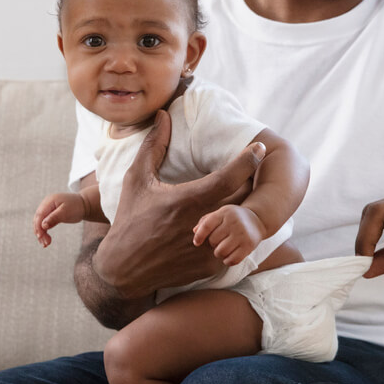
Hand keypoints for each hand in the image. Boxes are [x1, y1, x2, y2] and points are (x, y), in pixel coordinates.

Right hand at [34, 192, 86, 246]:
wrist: (83, 204)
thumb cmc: (76, 206)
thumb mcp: (66, 212)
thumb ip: (54, 218)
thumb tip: (43, 225)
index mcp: (49, 201)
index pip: (39, 215)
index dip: (38, 226)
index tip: (40, 236)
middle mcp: (46, 205)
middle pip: (38, 220)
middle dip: (40, 232)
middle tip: (45, 244)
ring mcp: (47, 210)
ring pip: (40, 223)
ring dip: (41, 234)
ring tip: (46, 244)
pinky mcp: (49, 216)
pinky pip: (44, 225)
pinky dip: (44, 232)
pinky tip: (47, 240)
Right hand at [93, 110, 264, 297]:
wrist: (124, 269)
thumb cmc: (130, 219)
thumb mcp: (136, 179)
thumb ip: (153, 145)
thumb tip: (163, 114)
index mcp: (187, 200)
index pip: (231, 177)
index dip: (249, 160)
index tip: (259, 148)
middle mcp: (201, 224)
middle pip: (244, 198)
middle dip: (251, 183)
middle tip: (254, 170)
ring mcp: (210, 248)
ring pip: (243, 223)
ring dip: (246, 207)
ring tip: (246, 194)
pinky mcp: (212, 267)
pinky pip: (235, 244)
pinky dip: (235, 231)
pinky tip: (230, 222)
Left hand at [193, 205, 264, 266]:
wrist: (258, 220)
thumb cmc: (233, 218)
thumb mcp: (220, 214)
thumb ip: (206, 221)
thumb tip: (195, 231)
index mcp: (225, 212)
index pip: (207, 226)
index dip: (199, 236)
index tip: (197, 243)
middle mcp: (234, 222)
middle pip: (213, 241)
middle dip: (213, 243)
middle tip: (220, 241)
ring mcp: (243, 234)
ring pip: (221, 252)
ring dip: (219, 253)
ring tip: (223, 248)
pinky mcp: (249, 245)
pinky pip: (232, 260)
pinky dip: (227, 261)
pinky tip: (229, 256)